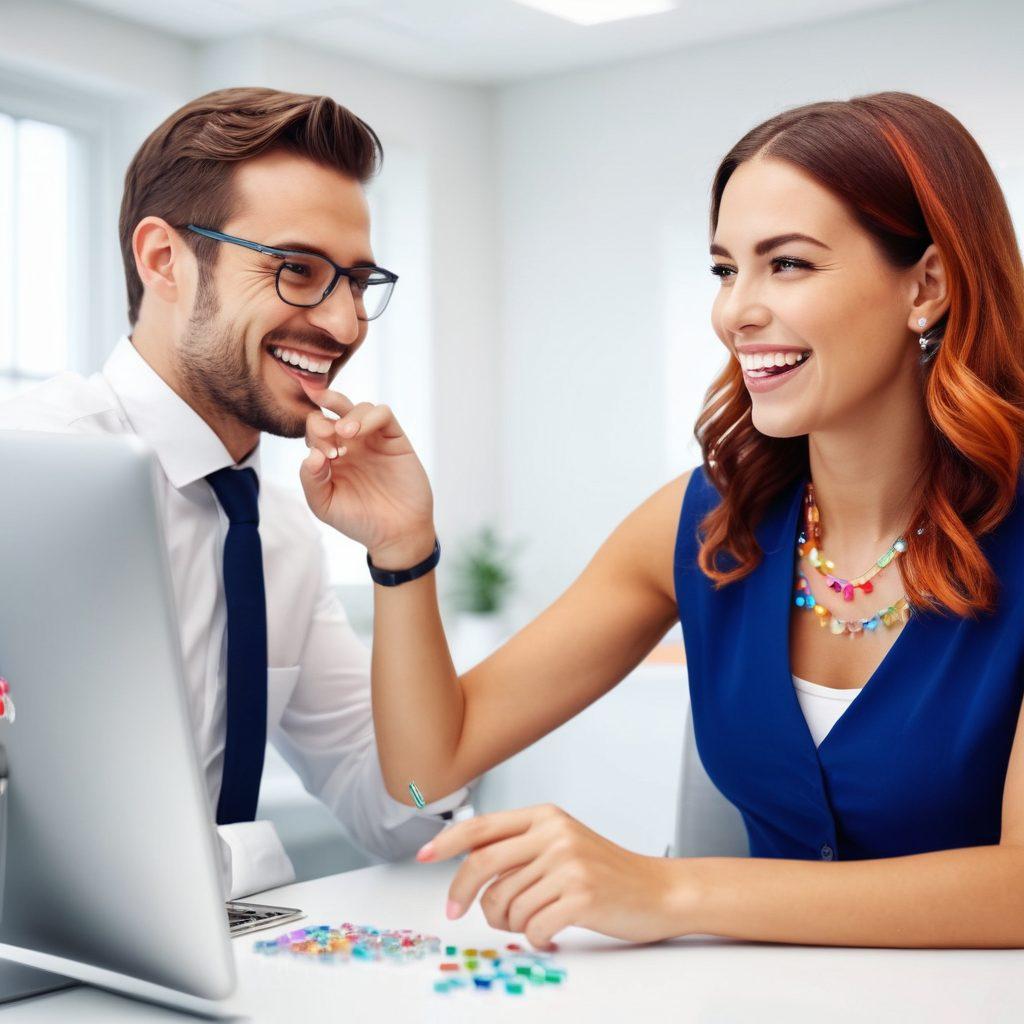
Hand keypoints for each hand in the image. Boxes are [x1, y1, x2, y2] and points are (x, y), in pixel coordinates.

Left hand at [298, 381, 435, 563]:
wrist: (396, 534)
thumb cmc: (359, 520)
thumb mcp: (324, 504)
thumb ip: (311, 479)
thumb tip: (311, 453)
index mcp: (331, 455)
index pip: (316, 428)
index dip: (314, 433)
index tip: (323, 455)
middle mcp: (352, 444)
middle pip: (335, 408)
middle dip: (325, 406)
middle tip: (325, 427)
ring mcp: (374, 440)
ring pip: (360, 408)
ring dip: (348, 414)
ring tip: (344, 434)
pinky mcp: (395, 440)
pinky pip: (384, 414)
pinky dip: (370, 416)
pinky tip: (360, 433)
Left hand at [415, 804, 694, 949]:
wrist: (658, 891)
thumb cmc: (605, 872)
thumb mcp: (561, 843)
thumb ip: (521, 846)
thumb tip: (468, 864)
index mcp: (545, 815)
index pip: (482, 827)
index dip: (447, 842)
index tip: (423, 855)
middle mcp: (554, 834)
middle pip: (483, 865)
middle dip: (462, 894)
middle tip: (457, 913)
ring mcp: (568, 863)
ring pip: (505, 902)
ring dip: (508, 923)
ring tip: (530, 922)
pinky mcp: (580, 895)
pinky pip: (530, 927)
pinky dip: (534, 938)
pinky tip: (550, 932)